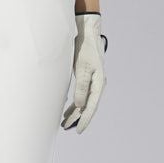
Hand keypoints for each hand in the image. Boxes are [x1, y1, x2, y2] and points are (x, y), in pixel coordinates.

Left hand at [61, 11, 107, 132]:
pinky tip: (68, 109)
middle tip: (66, 128)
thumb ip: (81, 86)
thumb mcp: (82, 67)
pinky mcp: (86, 76)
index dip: (84, 119)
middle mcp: (97, 84)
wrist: (86, 32)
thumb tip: (80, 105)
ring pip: (83, 101)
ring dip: (75, 112)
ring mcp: (92, 80)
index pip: (91, 106)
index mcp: (99, 83)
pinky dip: (74, 103)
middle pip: (87, 106)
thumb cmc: (85, 48)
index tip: (78, 130)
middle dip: (77, 118)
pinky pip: (81, 94)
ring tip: (64, 122)